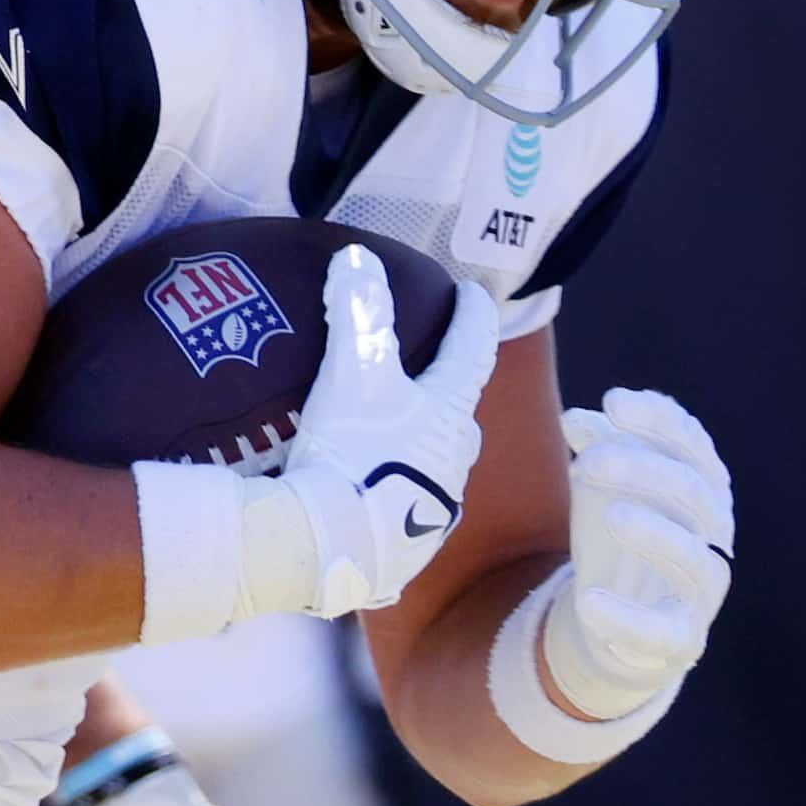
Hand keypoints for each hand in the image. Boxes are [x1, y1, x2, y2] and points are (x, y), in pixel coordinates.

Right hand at [241, 247, 499, 619]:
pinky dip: (392, 495)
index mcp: (449, 410)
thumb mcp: (352, 373)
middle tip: (421, 373)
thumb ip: (359, 312)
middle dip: (445, 390)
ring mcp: (436, 506)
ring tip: (387, 439)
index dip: (471, 314)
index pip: (472, 348)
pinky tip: (367, 500)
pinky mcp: (411, 547)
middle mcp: (456, 459)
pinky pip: (407, 511)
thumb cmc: (351, 453)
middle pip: (458, 412)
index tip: (471, 291)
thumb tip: (359, 257)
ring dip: (421, 447)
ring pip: (437, 464)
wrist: (333, 548)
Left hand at [544, 388, 734, 718]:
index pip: (692, 446)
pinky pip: (662, 631)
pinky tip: (590, 601)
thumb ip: (598, 450)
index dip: (660, 422)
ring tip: (614, 517)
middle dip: (644, 470)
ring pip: (697, 560)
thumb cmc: (618, 540)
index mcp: (701, 491)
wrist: (619, 624)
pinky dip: (627, 617)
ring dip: (658, 535)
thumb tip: (579, 419)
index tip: (615, 401)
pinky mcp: (681, 640)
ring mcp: (702, 591)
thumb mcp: (604, 491)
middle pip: (693, 494)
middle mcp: (713, 536)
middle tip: (589, 461)